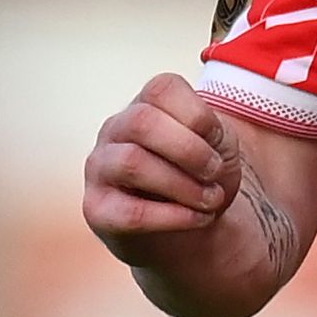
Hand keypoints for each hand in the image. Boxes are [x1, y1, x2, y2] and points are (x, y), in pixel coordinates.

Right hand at [83, 72, 242, 252]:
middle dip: (189, 150)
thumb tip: (201, 146)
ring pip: (132, 163)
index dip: (199, 116)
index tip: (217, 141)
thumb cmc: (199, 174)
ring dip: (183, 185)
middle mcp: (114, 129)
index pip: (162, 89)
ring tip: (210, 200)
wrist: (187, 227)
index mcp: (144, 104)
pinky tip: (199, 219)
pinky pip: (131, 213)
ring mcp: (100, 168)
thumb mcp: (218, 145)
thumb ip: (212, 133)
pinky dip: (174, 217)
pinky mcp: (97, 209)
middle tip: (214, 172)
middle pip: (142, 121)